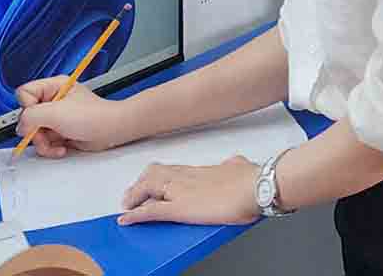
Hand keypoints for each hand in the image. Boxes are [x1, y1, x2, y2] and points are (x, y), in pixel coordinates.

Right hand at [14, 79, 136, 158]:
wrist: (111, 131)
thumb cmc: (93, 116)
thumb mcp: (55, 113)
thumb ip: (31, 116)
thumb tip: (20, 126)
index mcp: (53, 86)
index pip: (24, 93)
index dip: (28, 108)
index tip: (38, 116)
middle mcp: (53, 100)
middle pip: (28, 117)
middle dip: (36, 131)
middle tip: (47, 134)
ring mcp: (56, 117)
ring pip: (35, 133)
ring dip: (44, 143)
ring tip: (57, 144)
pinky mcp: (60, 132)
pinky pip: (45, 142)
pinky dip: (51, 148)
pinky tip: (62, 147)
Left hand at [118, 157, 261, 226]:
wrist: (255, 187)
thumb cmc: (252, 179)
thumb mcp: (240, 166)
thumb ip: (232, 165)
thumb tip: (234, 163)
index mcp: (200, 170)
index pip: (171, 169)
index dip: (157, 175)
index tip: (151, 180)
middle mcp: (186, 177)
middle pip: (153, 174)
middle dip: (140, 183)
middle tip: (133, 193)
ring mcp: (180, 191)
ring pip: (147, 187)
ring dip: (134, 195)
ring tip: (127, 204)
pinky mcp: (179, 208)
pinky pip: (150, 210)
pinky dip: (135, 215)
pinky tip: (126, 219)